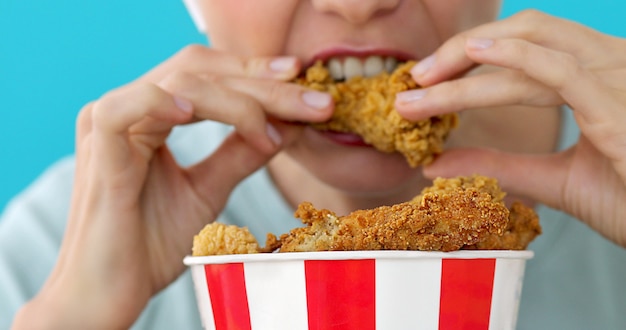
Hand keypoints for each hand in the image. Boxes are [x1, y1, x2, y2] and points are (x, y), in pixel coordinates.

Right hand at [13, 46, 331, 327]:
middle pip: (202, 72)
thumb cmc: (149, 245)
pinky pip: (126, 109)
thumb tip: (286, 126)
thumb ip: (240, 154)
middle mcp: (129, 110)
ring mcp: (109, 126)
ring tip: (273, 131)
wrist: (108, 295)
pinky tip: (198, 114)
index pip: (210, 76)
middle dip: (264, 86)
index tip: (306, 86)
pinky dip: (163, 102)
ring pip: (180, 84)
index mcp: (150, 115)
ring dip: (238, 101)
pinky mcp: (98, 151)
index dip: (258, 75)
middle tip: (316, 105)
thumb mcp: (208, 191)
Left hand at [395, 10, 625, 246]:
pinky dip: (517, 57)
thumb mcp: (554, 180)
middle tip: (412, 82)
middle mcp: (609, 65)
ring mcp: (618, 80)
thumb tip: (437, 165)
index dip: (472, 59)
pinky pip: (564, 70)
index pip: (527, 48)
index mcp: (596, 76)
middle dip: (460, 54)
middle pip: (524, 34)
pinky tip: (475, 54)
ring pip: (531, 51)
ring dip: (466, 66)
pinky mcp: (619, 107)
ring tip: (420, 84)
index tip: (424, 84)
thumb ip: (499, 166)